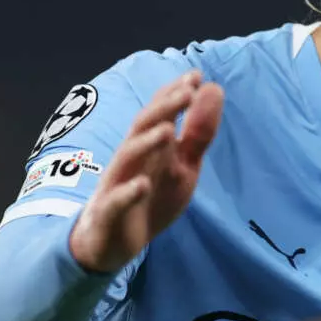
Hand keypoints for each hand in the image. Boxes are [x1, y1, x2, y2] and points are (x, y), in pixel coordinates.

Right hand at [69, 70, 224, 272]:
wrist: (111, 244)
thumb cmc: (149, 198)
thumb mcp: (182, 166)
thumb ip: (197, 133)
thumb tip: (212, 89)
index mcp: (147, 147)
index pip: (158, 114)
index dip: (173, 95)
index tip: (195, 75)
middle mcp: (129, 160)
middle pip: (141, 129)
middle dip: (163, 109)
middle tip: (187, 91)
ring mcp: (115, 186)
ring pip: (126, 159)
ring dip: (146, 143)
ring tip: (168, 130)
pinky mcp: (107, 216)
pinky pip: (115, 202)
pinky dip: (128, 193)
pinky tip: (143, 185)